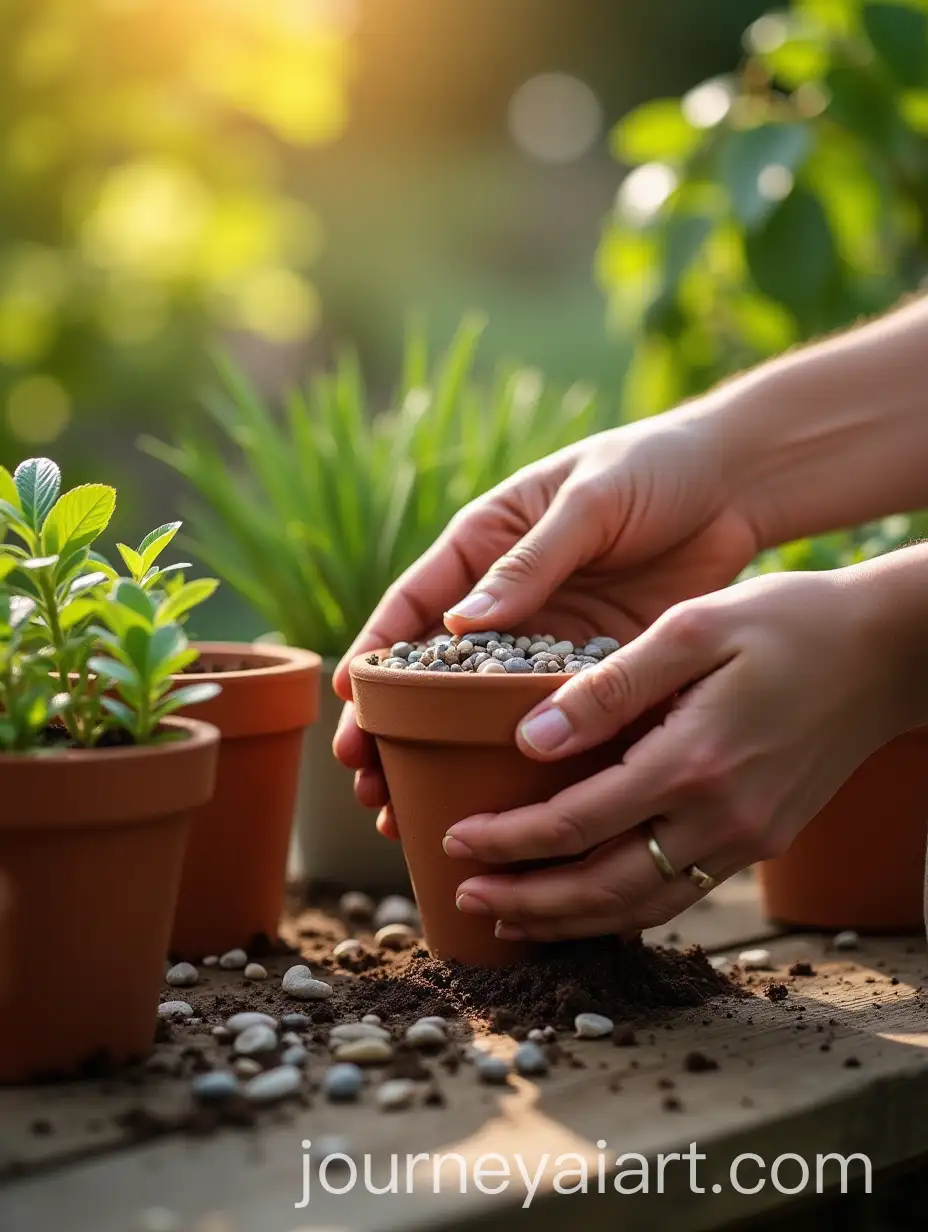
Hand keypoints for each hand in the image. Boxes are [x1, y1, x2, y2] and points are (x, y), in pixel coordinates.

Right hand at [333, 408, 761, 837]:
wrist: (735, 485)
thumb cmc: (651, 467)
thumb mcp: (588, 502)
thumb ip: (530, 561)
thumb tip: (461, 625)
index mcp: (484, 544)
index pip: (411, 605)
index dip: (373, 655)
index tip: (347, 706)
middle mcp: (505, 598)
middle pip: (433, 672)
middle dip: (394, 729)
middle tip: (368, 786)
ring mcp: (547, 638)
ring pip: (481, 707)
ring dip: (446, 759)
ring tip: (410, 814)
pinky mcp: (594, 666)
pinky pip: (551, 715)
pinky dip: (523, 759)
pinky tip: (503, 803)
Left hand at [444, 566, 909, 940]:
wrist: (886, 655)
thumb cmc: (787, 624)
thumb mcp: (692, 628)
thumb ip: (610, 687)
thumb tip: (530, 739)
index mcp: (693, 762)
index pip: (577, 823)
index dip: (509, 840)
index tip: (456, 839)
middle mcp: (720, 818)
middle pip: (602, 887)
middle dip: (526, 900)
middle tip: (464, 897)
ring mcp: (745, 839)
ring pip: (640, 907)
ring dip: (569, 920)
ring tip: (509, 918)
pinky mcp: (759, 840)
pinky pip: (678, 895)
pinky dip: (622, 911)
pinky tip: (587, 906)